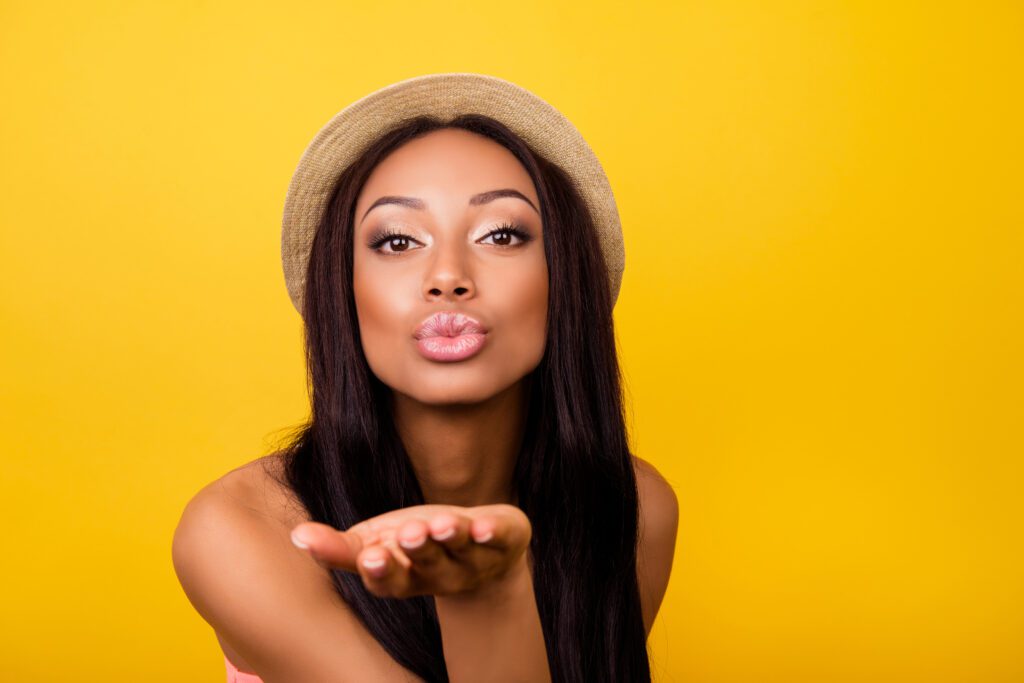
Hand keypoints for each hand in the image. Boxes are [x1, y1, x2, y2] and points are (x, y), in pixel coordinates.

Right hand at [289, 503, 530, 599]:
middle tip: (408, 534)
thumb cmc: (416, 543)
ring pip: (462, 550)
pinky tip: (483, 524)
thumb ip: (339, 547)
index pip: (389, 581)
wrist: (483, 548)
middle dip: (418, 550)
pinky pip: (500, 538)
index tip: (371, 556)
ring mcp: (475, 560)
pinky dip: (491, 531)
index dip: (381, 570)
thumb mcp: (376, 543)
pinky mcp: (504, 540)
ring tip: (439, 524)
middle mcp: (441, 574)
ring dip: (450, 537)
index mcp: (406, 577)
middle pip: (427, 565)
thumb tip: (297, 536)